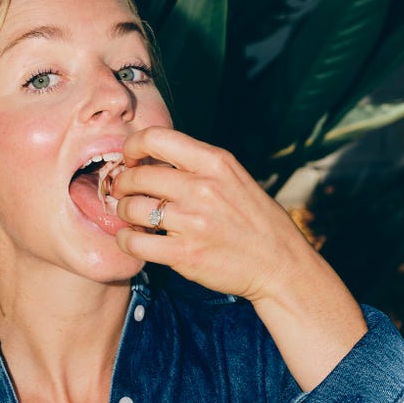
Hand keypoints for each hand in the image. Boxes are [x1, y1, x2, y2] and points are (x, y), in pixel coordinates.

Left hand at [111, 127, 366, 389]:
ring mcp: (193, 221)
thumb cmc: (256, 221)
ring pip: (131, 208)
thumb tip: (152, 159)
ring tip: (132, 218)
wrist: (280, 265)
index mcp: (215, 162)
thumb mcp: (234, 178)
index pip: (155, 138)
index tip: (131, 160)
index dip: (132, 147)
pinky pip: (134, 242)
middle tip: (124, 193)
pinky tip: (135, 240)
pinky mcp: (185, 254)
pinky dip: (127, 240)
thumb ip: (198, 166)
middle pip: (137, 175)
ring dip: (123, 213)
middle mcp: (203, 187)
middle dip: (122, 184)